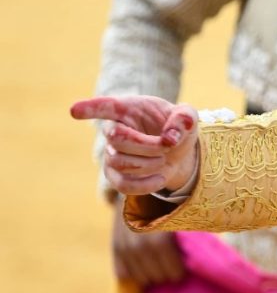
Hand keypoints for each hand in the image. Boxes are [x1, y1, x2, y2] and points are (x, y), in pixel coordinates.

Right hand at [70, 96, 198, 194]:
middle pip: (117, 138)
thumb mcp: (187, 117)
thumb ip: (183, 119)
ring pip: (120, 162)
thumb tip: (171, 137)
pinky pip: (122, 185)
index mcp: (128, 109)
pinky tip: (161, 177)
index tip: (74, 111)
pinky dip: (145, 185)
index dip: (90, 109)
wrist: (176, 151)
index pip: (105, 106)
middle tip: (167, 146)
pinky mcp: (114, 175)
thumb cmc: (176, 127)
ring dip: (149, 164)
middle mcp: (113, 129)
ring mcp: (111, 153)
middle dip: (147, 145)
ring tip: (164, 159)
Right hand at [111, 195, 184, 284]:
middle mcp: (136, 237)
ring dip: (151, 278)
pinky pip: (122, 273)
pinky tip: (144, 270)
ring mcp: (122, 243)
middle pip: (152, 270)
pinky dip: (134, 276)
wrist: (136, 190)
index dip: (175, 268)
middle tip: (172, 274)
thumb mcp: (177, 211)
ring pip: (138, 275)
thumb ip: (185, 231)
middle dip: (164, 276)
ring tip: (160, 273)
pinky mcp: (114, 247)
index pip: (165, 256)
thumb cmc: (165, 203)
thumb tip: (195, 254)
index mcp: (155, 226)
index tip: (182, 272)